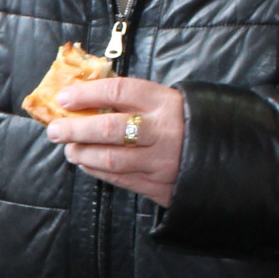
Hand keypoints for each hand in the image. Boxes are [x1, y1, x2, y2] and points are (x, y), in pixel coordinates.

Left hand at [47, 76, 185, 204]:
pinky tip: (87, 163)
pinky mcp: (160, 186)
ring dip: (82, 154)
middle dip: (75, 130)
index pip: (119, 91)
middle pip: (109, 129)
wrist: (223, 154)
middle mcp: (162, 132)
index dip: (87, 93)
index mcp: (164, 102)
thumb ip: (131, 100)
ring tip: (70, 149)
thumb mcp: (166, 100)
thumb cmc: (185, 122)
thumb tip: (84, 97)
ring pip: (111, 160)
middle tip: (55, 130)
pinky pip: (120, 180)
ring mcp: (161, 161)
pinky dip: (97, 171)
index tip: (64, 98)